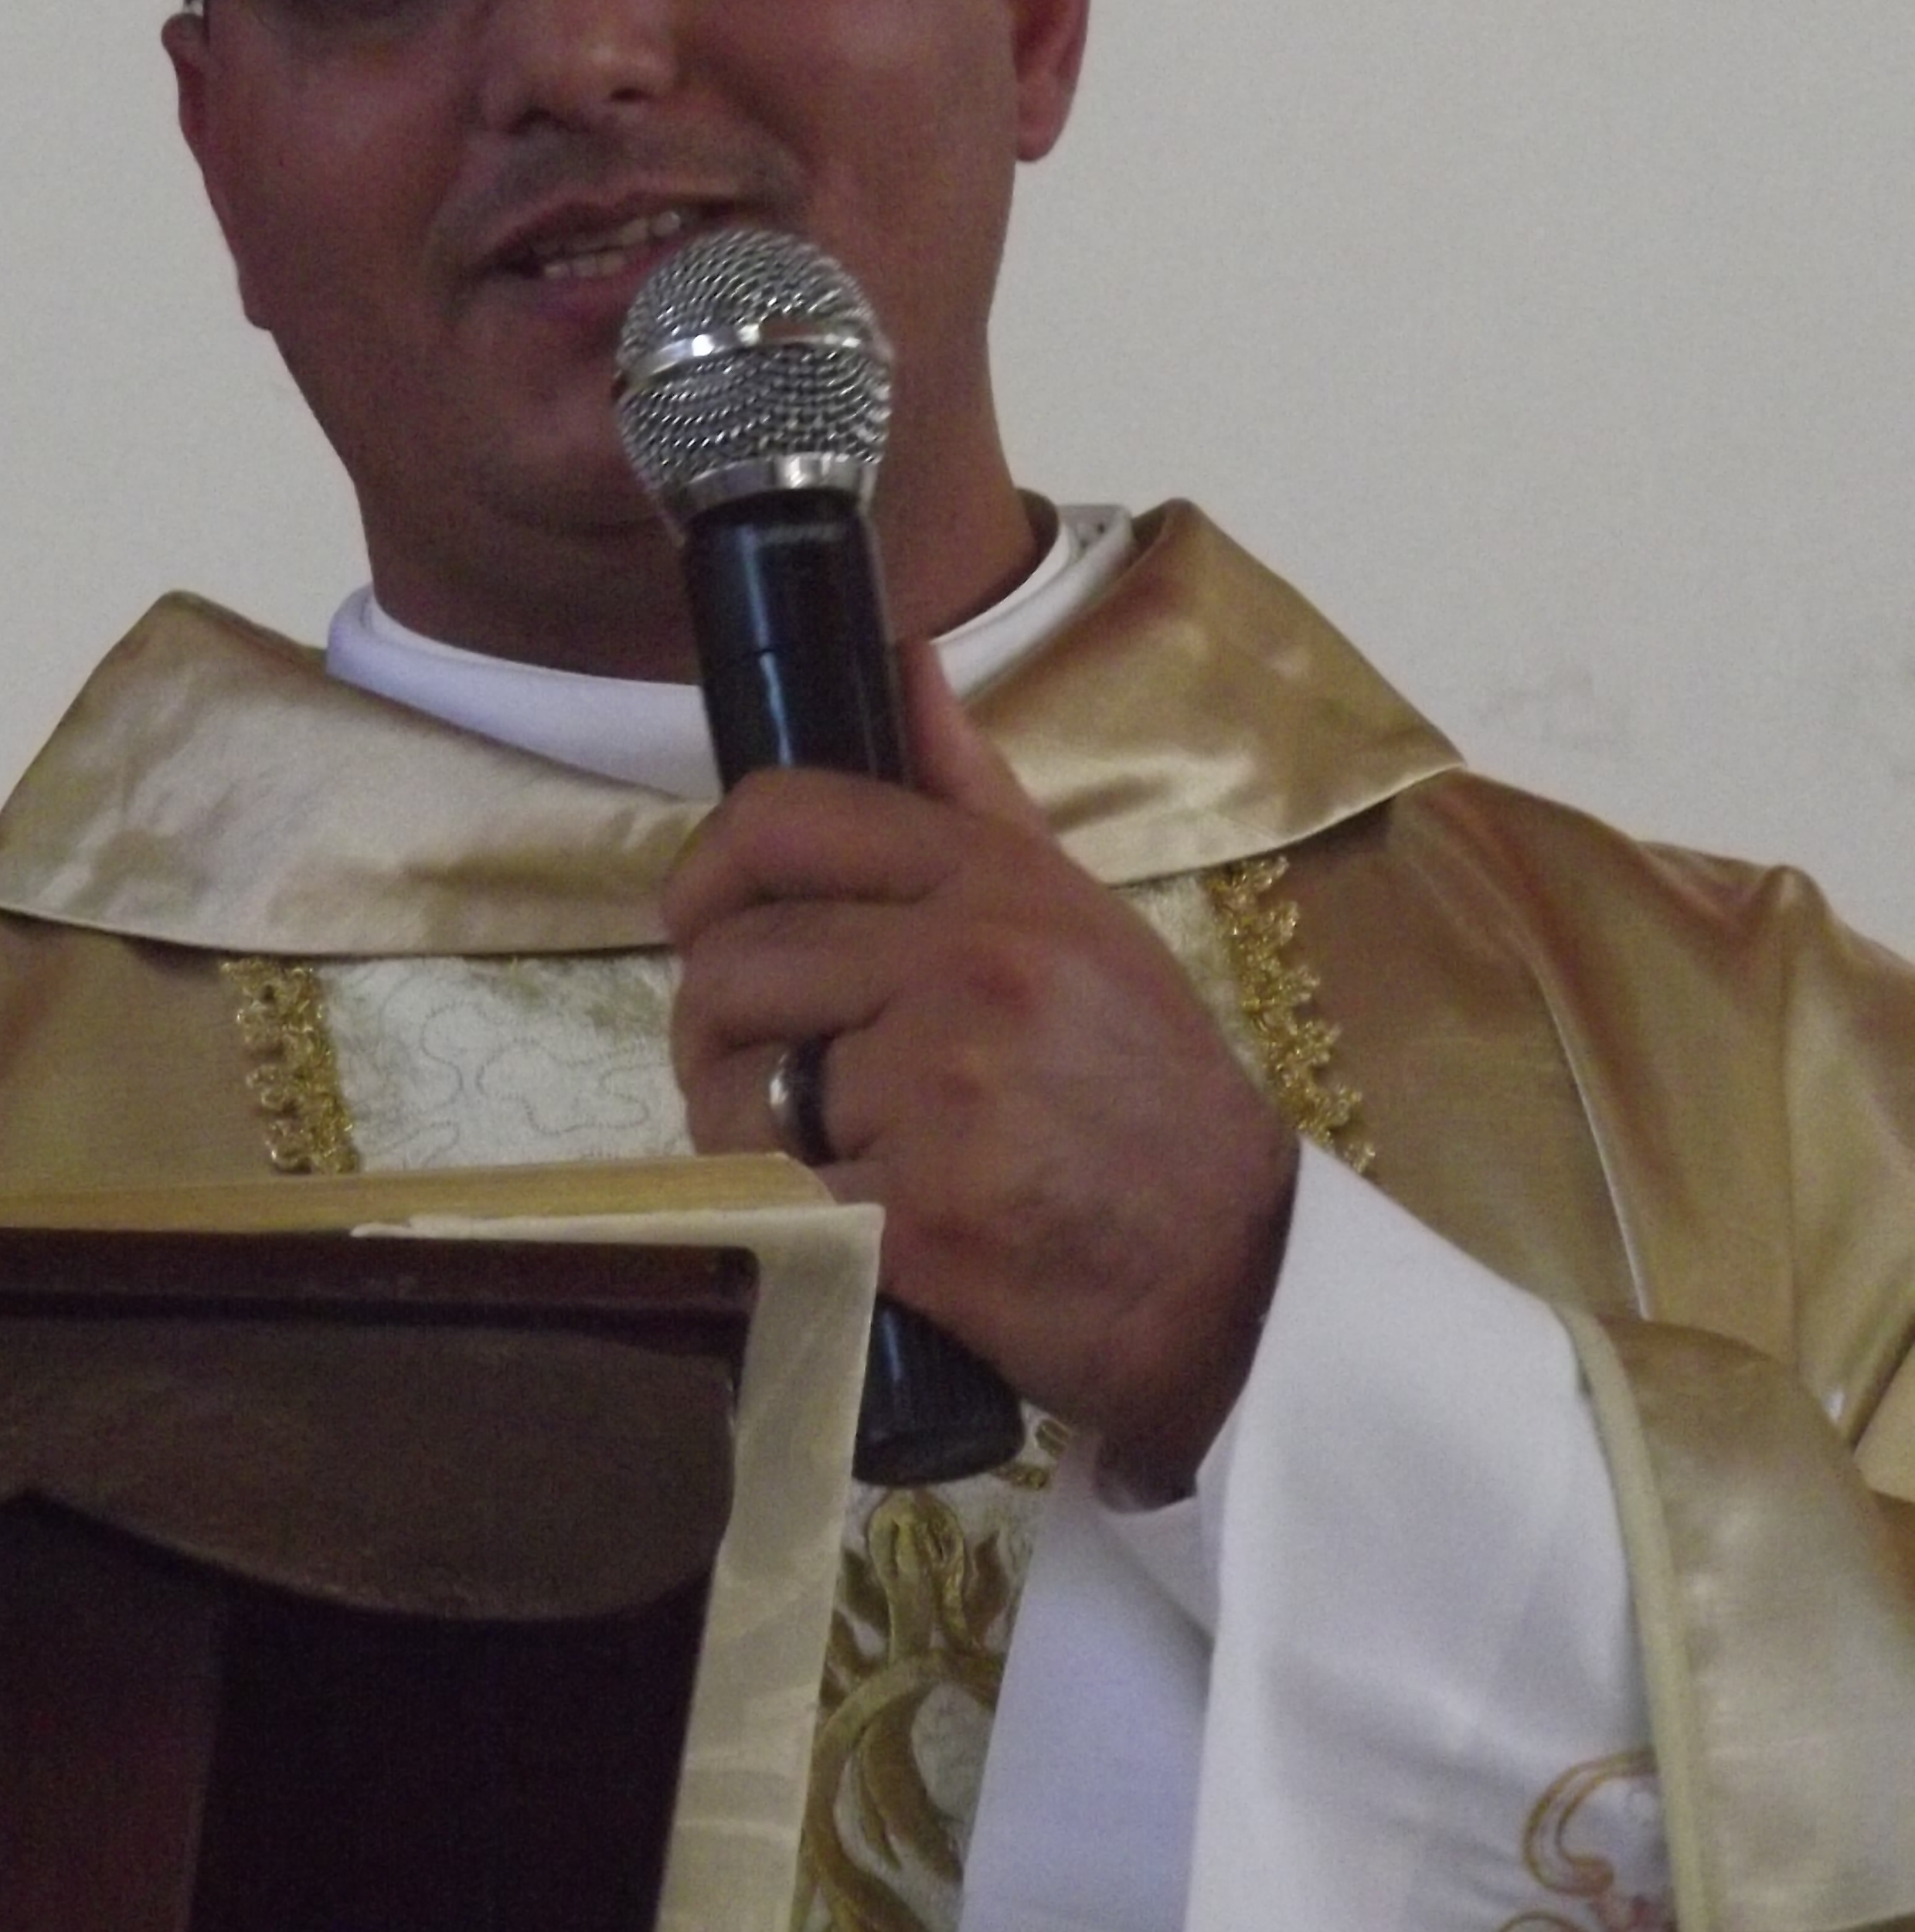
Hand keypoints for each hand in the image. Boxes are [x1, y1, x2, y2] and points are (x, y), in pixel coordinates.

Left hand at [663, 641, 1295, 1496]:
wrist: (1231, 1272)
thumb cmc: (1146, 1096)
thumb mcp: (1081, 919)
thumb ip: (974, 799)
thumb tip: (902, 659)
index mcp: (998, 885)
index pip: (786, 820)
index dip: (707, 870)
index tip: (699, 921)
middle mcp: (966, 970)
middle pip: (735, 964)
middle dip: (713, 1028)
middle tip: (751, 1070)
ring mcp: (940, 1096)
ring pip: (739, 1092)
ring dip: (747, 1134)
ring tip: (817, 1153)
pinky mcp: (915, 1218)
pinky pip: (778, 1197)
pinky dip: (796, 1220)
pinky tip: (856, 1224)